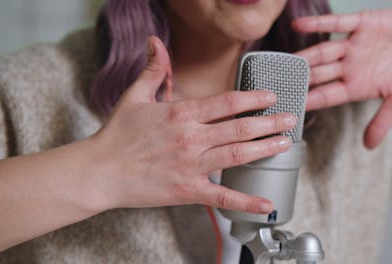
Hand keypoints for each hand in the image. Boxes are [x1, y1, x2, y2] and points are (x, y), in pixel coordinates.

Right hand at [92, 36, 295, 213]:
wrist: (99, 171)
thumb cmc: (117, 134)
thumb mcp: (135, 97)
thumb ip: (154, 71)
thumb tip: (156, 43)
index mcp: (181, 114)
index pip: (226, 102)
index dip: (252, 98)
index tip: (271, 97)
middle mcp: (191, 139)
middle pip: (240, 128)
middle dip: (270, 122)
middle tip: (291, 119)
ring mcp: (191, 165)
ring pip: (238, 156)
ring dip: (266, 148)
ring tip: (285, 143)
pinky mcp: (188, 190)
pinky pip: (222, 197)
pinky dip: (246, 201)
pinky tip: (265, 203)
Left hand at [293, 9, 391, 147]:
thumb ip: (382, 121)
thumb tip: (369, 147)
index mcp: (355, 86)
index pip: (327, 96)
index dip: (309, 101)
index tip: (290, 109)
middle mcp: (349, 66)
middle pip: (319, 74)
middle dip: (301, 80)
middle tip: (278, 86)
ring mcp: (352, 45)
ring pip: (323, 52)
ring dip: (305, 56)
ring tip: (286, 60)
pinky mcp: (360, 24)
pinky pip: (336, 23)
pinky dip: (318, 23)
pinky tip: (298, 25)